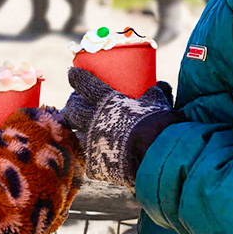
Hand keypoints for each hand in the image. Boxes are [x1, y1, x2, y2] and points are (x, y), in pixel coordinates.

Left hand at [61, 67, 182, 188]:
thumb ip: (157, 92)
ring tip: (79, 124)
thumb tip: (160, 84)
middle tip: (76, 101)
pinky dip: (87, 148)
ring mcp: (91, 140)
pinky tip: (90, 147)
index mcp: (106, 101)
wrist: (156, 156)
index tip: (73, 73)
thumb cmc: (157, 124)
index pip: (85, 84)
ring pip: (74, 131)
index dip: (77, 78)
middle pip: (73, 108)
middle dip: (72, 103)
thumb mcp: (159, 103)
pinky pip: (84, 153)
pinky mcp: (93, 160)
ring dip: (76, 126)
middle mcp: (93, 119)